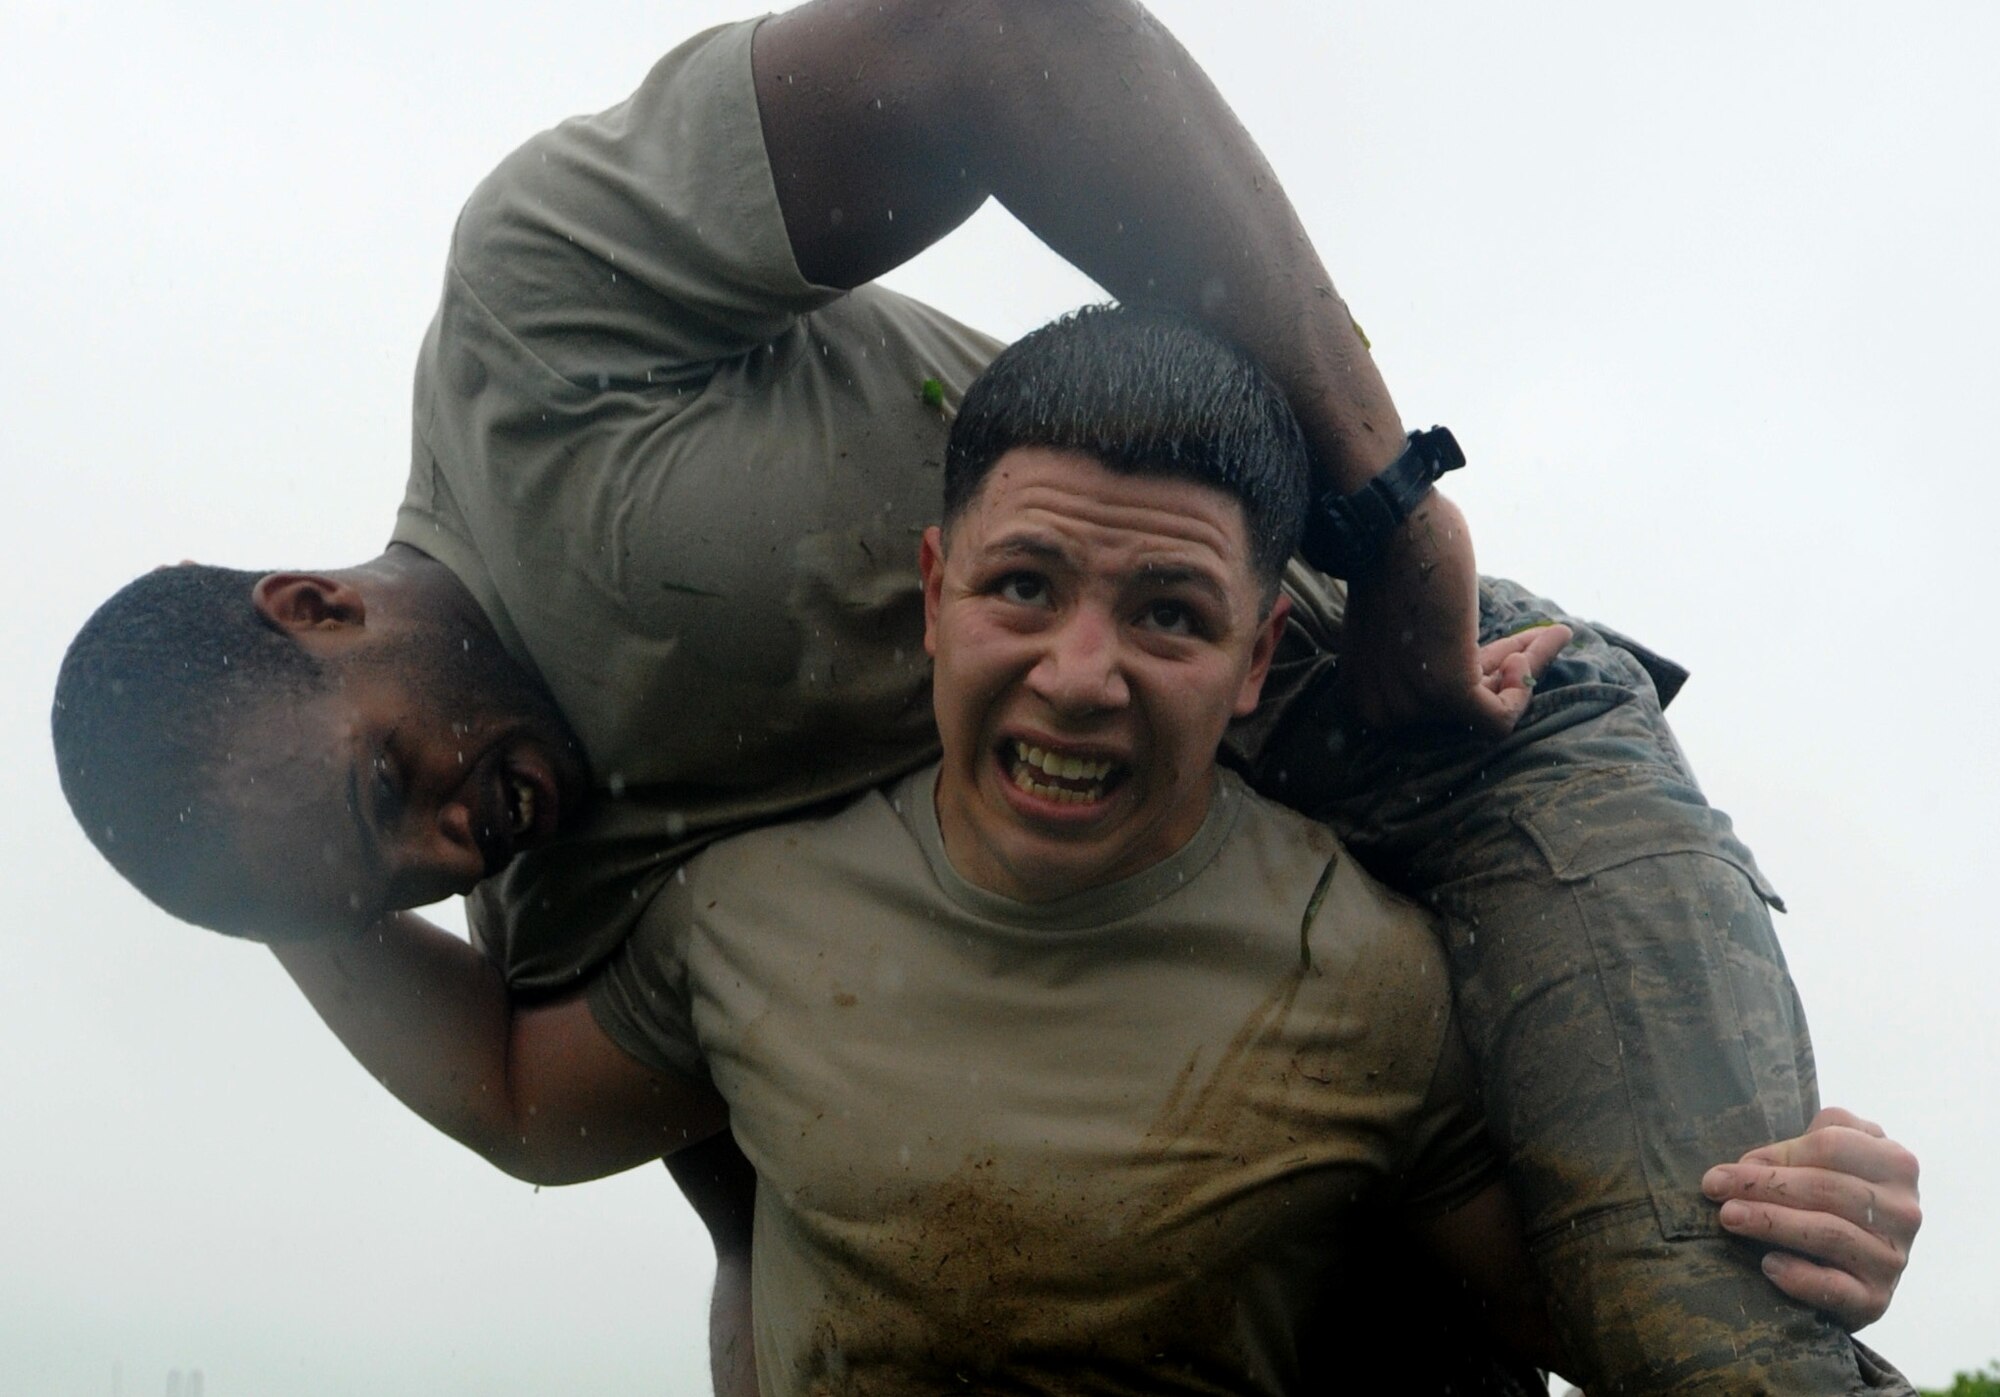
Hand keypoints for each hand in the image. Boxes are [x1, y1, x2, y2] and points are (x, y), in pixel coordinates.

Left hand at [1338, 494, 1563, 734]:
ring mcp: (1408, 705)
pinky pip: (1497, 718)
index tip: (1510, 650)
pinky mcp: (1444, 691)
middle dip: (1506, 668)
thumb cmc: (1392, 557)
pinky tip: (1532, 647)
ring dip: (1526, 665)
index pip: (1433, 702)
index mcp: (1360, 692)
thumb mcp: (1400, 624)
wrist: (1387, 525)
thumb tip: (1461, 667)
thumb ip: (1418, 656)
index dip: (1478, 673)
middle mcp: (1378, 710)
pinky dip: (1523, 687)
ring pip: (1485, 709)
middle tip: (1545, 637)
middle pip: (1461, 707)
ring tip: (1557, 633)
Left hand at [1701, 1107, 1920, 1330]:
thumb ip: (1798, 1148)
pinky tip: (1768, 1265)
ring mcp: (1894, 1258)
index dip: (1776, 1154)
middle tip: (1714, 1187)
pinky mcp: (1878, 1299)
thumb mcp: (1825, 1157)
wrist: (1854, 1264)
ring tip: (1729, 1217)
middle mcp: (1904, 1211)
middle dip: (1763, 1186)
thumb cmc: (1831, 1196)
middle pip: (1826, 1189)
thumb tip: (1751, 1167)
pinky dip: (1801, 1277)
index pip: (1831, 1146)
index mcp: (1895, 1163)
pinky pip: (1837, 1288)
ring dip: (1772, 1223)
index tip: (1729, 1166)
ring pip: (1829, 1233)